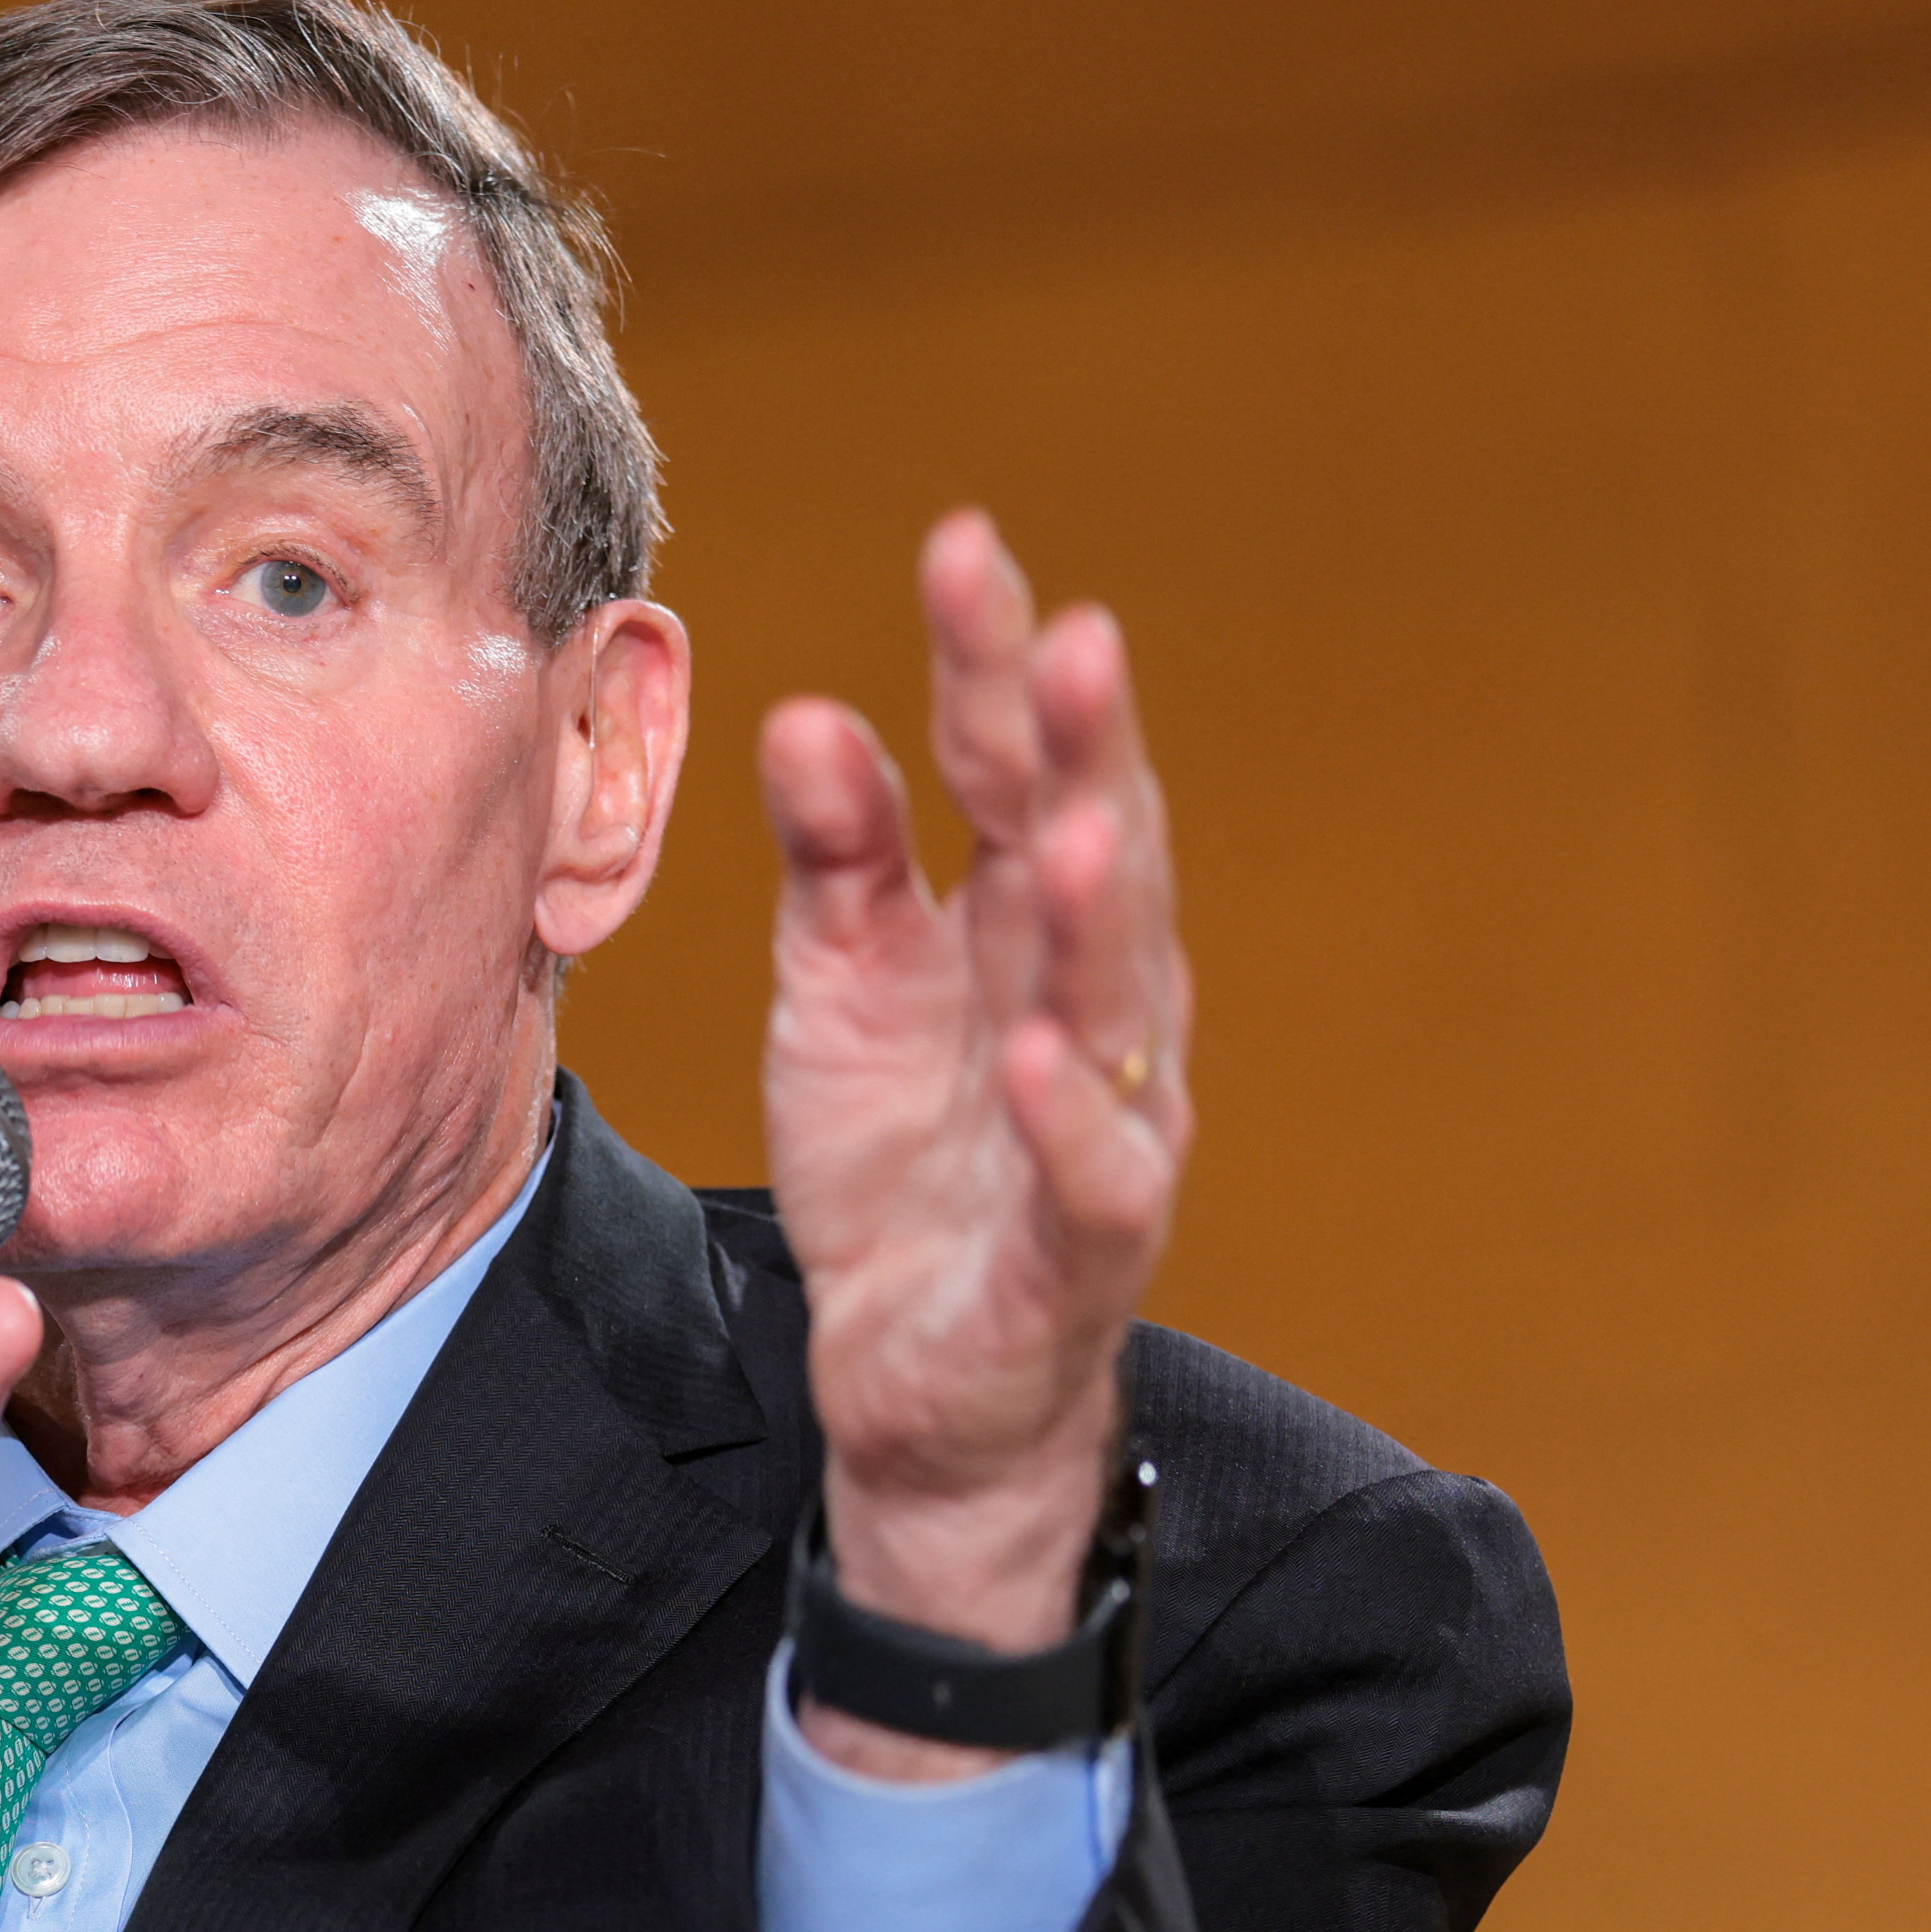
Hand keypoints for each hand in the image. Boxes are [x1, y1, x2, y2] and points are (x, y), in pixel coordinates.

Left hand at [758, 511, 1192, 1778]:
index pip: (1017, 771)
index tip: (963, 547)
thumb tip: (812, 718)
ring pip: (1118, 1008)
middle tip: (1066, 634)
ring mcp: (1097, 1131)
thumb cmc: (900, 1164)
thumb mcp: (839, 989)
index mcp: (1022, 930)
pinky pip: (1089, 1184)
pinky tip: (1038, 1057)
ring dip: (1102, 915)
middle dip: (1084, 750)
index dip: (995, 666)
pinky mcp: (1077, 1254)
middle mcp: (1088, 1011)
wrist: (919, 1383)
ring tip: (1072, 822)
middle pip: (1099, 854)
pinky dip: (1069, 1123)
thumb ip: (838, 861)